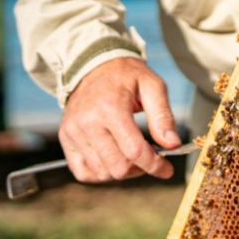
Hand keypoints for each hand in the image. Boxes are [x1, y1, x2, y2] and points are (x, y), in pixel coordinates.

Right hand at [59, 57, 181, 182]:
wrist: (94, 66)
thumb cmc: (127, 76)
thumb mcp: (153, 86)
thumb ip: (163, 116)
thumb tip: (172, 144)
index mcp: (110, 108)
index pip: (134, 151)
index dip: (155, 165)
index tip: (167, 170)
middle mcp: (87, 122)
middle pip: (118, 167)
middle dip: (140, 169)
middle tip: (149, 158)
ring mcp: (73, 132)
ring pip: (103, 173)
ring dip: (123, 171)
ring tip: (132, 155)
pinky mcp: (66, 138)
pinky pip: (83, 173)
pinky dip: (101, 173)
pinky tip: (113, 159)